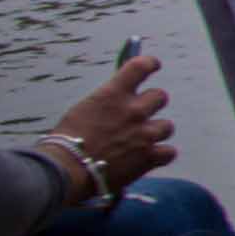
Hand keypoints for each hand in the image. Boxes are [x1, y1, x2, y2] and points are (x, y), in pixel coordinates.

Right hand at [50, 53, 172, 197]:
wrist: (65, 171)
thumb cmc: (66, 143)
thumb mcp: (83, 111)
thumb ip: (107, 104)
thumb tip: (118, 100)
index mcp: (113, 94)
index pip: (141, 66)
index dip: (150, 64)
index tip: (154, 65)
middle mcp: (133, 110)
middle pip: (160, 96)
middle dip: (151, 104)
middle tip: (139, 115)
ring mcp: (144, 133)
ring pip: (167, 126)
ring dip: (155, 132)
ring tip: (138, 142)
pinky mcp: (149, 156)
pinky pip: (169, 152)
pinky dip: (160, 155)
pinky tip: (147, 158)